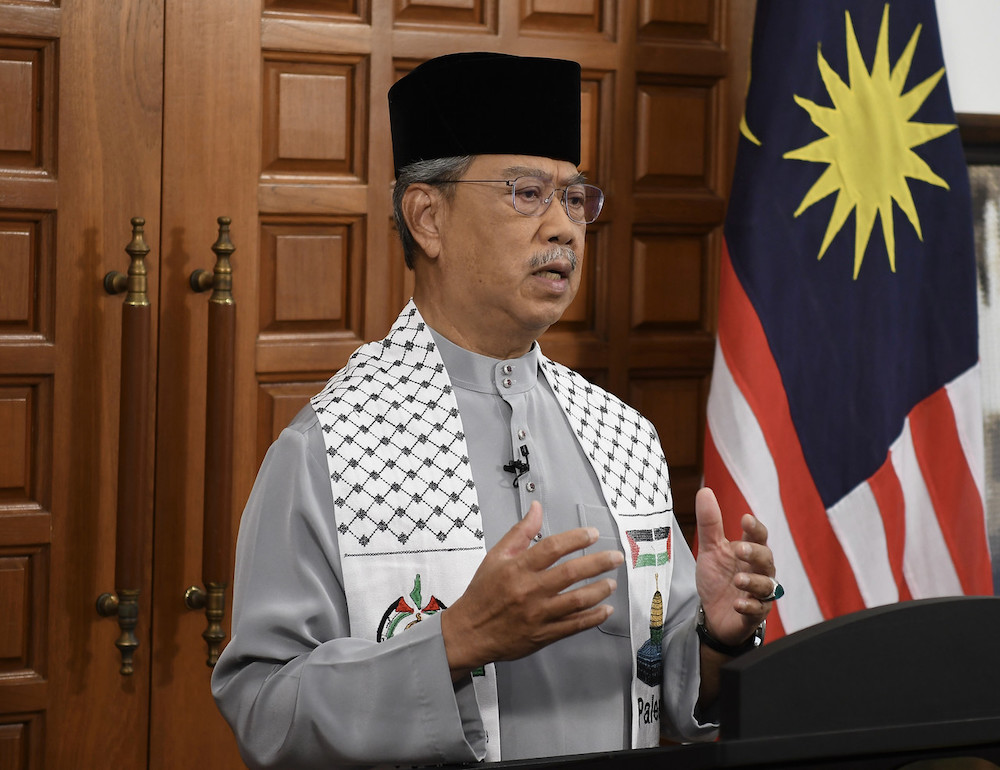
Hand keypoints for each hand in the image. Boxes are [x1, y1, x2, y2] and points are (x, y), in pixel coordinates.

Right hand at [440, 501, 623, 678]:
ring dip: (599, 590)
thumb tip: (537, 508)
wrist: (470, 632)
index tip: (592, 534)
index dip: (575, 539)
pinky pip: (573, 626)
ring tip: (612, 582)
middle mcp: (529, 590)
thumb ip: (520, 533)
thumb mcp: (496, 557)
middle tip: (615, 557)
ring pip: (576, 600)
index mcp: (517, 568)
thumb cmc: (483, 592)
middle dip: (597, 563)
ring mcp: (538, 614)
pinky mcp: (543, 634)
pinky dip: (593, 618)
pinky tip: (605, 610)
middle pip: (570, 573)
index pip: (552, 548)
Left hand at [694, 487, 774, 647]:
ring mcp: (758, 593)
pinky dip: (749, 606)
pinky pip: (758, 610)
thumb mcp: (710, 549)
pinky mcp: (754, 613)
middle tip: (740, 549)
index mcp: (749, 552)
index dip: (755, 527)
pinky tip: (738, 603)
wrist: (714, 614)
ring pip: (766, 585)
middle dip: (755, 553)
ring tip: (738, 580)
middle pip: (766, 559)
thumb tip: (705, 491)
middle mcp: (759, 571)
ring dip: (753, 581)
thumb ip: (709, 523)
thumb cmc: (718, 578)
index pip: (759, 536)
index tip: (745, 519)